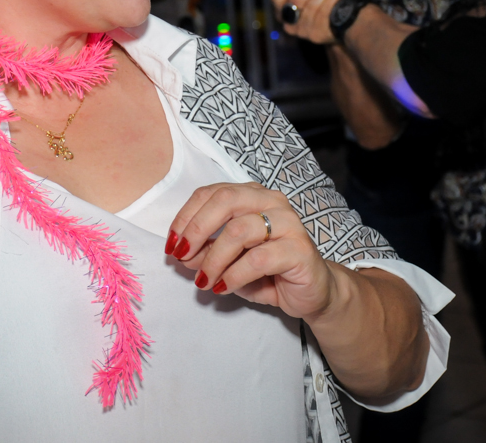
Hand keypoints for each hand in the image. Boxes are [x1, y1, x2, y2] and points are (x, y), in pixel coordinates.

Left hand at [165, 182, 337, 320]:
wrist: (314, 292)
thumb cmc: (269, 271)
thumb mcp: (230, 259)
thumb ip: (207, 251)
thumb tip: (181, 252)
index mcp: (252, 195)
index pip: (211, 193)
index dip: (186, 217)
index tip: (171, 243)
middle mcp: (271, 201)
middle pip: (225, 201)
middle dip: (196, 229)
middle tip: (182, 256)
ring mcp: (288, 223)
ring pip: (239, 230)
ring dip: (214, 259)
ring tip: (204, 280)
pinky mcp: (299, 249)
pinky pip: (257, 259)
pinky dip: (234, 275)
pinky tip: (224, 287)